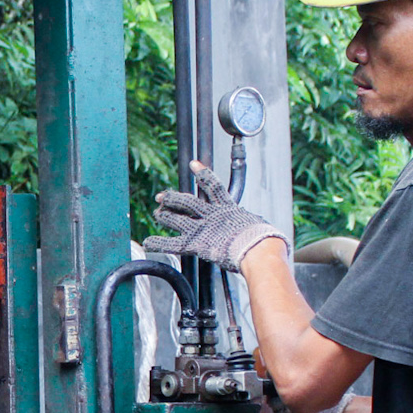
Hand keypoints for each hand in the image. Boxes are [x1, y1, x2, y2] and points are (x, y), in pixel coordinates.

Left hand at [145, 162, 289, 273]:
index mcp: (227, 208)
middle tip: (161, 196)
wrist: (257, 248)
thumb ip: (252, 225)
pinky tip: (148, 241)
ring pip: (178, 218)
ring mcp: (203, 228)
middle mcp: (212, 215)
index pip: (213, 186)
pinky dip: (160, 242)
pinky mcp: (196, 243)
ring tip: (157, 213)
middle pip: (188, 202)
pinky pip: (174, 243)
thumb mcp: (258, 225)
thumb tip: (264, 230)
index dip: (203, 174)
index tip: (194, 164)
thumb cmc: (264, 239)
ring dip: (165, 216)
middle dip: (173, 198)